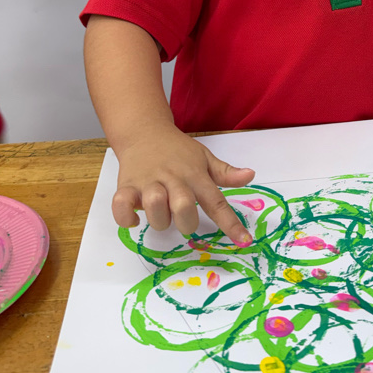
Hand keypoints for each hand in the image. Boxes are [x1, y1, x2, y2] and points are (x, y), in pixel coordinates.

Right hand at [113, 126, 254, 243]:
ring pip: (155, 207)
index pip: (217, 202)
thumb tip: (251, 176)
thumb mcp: (204, 158)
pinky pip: (122, 205)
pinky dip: (126, 217)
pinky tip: (134, 219)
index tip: (244, 241)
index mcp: (195, 175)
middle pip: (183, 208)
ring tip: (160, 214)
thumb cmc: (178, 150)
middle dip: (186, 223)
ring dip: (159, 219)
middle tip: (183, 218)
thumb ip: (225, 173)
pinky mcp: (127, 185)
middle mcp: (174, 179)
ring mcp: (149, 182)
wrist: (144, 131)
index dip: (231, 223)